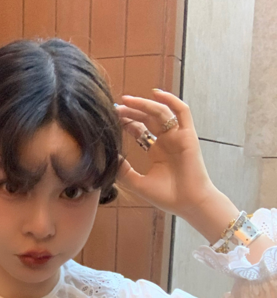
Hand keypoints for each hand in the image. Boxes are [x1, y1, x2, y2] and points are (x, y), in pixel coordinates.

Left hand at [114, 89, 217, 218]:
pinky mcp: (188, 136)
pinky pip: (182, 112)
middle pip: (147, 119)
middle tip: (116, 107)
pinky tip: (155, 94)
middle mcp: (167, 141)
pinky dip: (170, 100)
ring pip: (160, 113)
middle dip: (131, 111)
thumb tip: (107, 158)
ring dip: (143, 105)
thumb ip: (123, 170)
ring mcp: (178, 137)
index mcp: (157, 151)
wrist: (189, 204)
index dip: (126, 121)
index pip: (139, 130)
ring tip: (126, 101)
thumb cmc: (167, 196)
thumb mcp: (137, 182)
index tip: (111, 117)